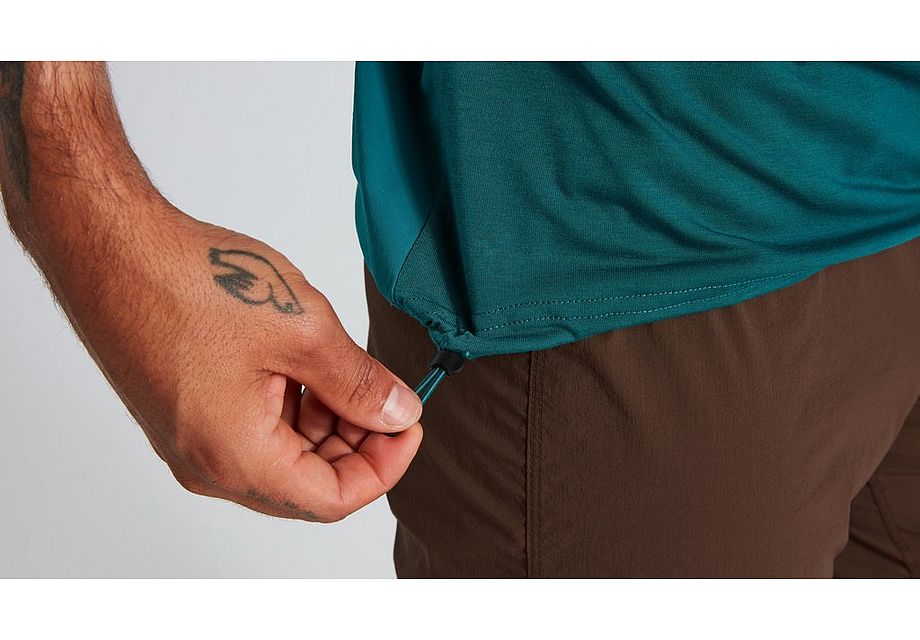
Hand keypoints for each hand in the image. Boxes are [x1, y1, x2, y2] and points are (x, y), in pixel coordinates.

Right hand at [76, 208, 422, 522]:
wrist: (109, 246)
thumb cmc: (187, 283)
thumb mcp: (300, 331)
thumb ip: (358, 383)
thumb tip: (397, 413)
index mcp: (236, 458)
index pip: (332, 500)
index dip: (384, 467)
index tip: (409, 425)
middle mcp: (208, 464)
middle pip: (308, 482)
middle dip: (357, 442)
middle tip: (385, 393)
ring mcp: (192, 440)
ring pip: (283, 455)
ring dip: (326, 420)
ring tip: (344, 367)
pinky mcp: (186, 412)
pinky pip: (254, 430)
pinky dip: (293, 406)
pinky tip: (306, 363)